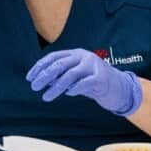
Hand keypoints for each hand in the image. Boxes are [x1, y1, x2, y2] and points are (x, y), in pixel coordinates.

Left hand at [27, 49, 142, 116]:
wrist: (120, 87)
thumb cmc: (94, 82)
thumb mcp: (76, 76)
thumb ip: (62, 76)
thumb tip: (43, 80)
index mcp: (76, 53)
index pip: (54, 57)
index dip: (40, 67)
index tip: (30, 78)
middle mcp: (84, 56)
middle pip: (60, 64)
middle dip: (45, 76)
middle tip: (34, 87)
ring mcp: (93, 66)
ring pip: (70, 74)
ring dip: (56, 87)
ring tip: (46, 97)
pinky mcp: (101, 78)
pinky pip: (85, 82)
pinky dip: (75, 88)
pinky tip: (68, 94)